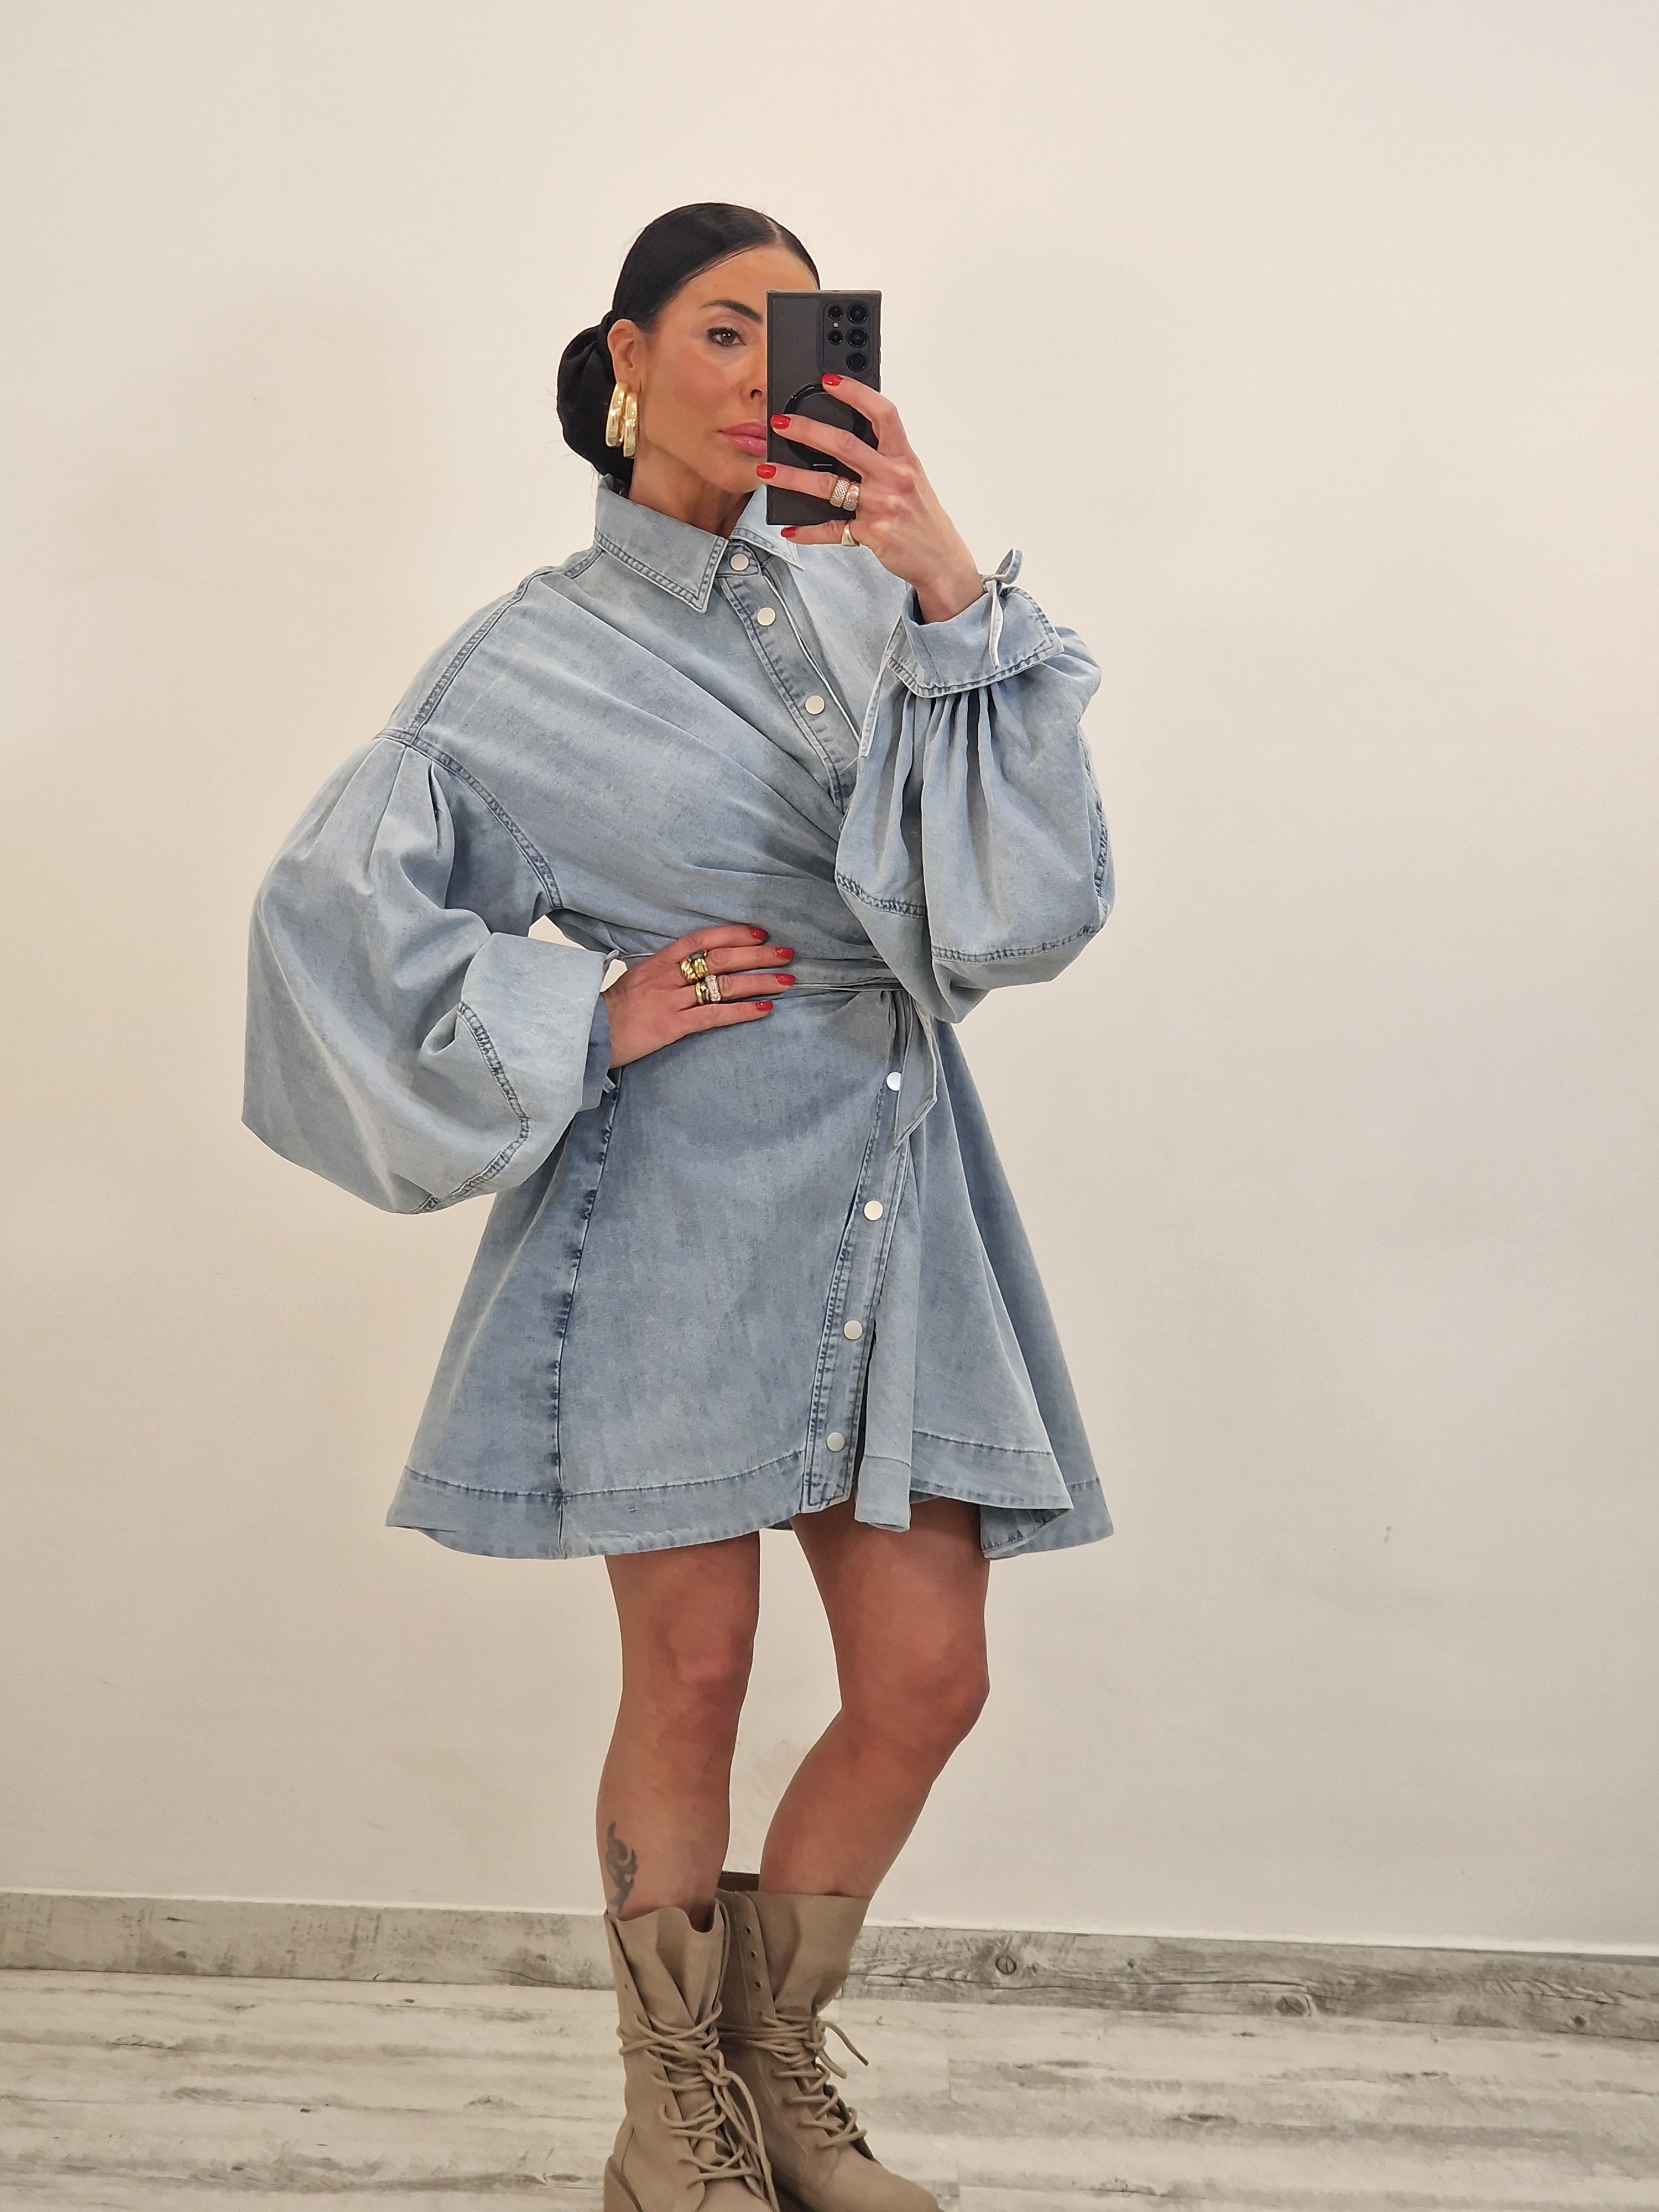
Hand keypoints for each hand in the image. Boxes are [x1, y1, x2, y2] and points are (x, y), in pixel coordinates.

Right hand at [603, 925, 795, 1068]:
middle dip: (757, 954)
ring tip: (786, 980)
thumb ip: (663, 972)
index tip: (760, 933)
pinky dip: (742, 1011)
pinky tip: (765, 1009)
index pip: (702, 939)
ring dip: (759, 981)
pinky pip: (714, 1015)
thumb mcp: (635, 980)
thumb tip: (690, 968)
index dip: (733, 933)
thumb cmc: (610, 1010)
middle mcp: (668, 976)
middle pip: (721, 958)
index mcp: (659, 962)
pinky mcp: (673, 1026)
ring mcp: (671, 1000)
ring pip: (723, 984)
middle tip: (786, 953)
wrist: (585, 1033)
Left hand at [756, 376, 985, 623]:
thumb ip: (884, 458)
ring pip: (828, 485)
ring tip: (767, 471)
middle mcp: (894, 477)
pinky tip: (790, 529)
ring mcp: (882, 506)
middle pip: (845, 445)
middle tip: (780, 423)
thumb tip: (843, 439)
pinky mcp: (871, 534)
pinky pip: (832, 529)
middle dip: (807, 430)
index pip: (883, 413)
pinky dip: (807, 531)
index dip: (856, 392)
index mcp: (904, 458)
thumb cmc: (921, 517)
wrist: (942, 561)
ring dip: (792, 477)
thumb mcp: (911, 479)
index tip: (828, 380)